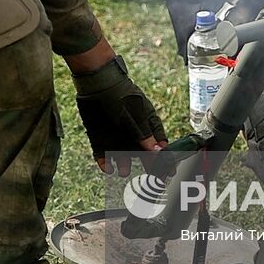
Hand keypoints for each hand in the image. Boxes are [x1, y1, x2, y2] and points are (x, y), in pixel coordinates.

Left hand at [71, 56, 167, 175]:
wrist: (96, 84)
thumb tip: (158, 152)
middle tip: (148, 179)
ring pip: (123, 158)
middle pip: (142, 155)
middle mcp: (133, 134)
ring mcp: (117, 137)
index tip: (167, 172)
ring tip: (124, 171)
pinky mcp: (101, 139)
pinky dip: (105, 164)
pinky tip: (108, 168)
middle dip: (146, 167)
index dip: (163, 159)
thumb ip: (144, 134)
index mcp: (147, 125)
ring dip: (125, 166)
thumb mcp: (135, 114)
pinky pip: (104, 156)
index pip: (159, 146)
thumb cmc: (120, 94)